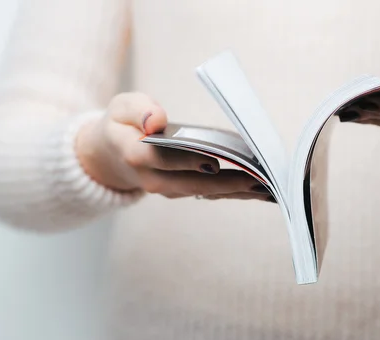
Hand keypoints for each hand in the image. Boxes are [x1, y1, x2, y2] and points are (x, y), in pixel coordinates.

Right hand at [76, 92, 271, 200]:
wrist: (111, 154)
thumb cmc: (122, 124)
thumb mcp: (122, 107)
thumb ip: (138, 110)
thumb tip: (156, 120)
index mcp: (135, 154)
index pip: (162, 160)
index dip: (187, 160)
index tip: (214, 160)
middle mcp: (153, 178)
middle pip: (193, 183)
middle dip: (228, 183)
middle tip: (259, 180)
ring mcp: (168, 188)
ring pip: (206, 192)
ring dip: (238, 191)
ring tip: (268, 188)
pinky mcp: (181, 191)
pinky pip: (210, 193)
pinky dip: (235, 191)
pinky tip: (259, 189)